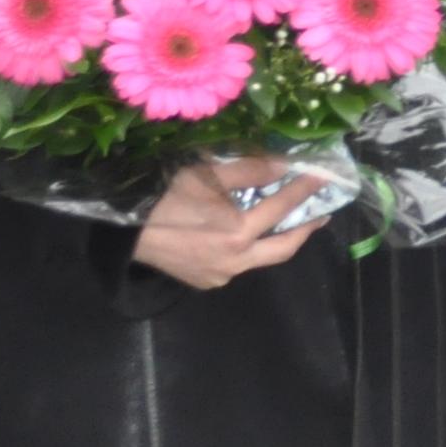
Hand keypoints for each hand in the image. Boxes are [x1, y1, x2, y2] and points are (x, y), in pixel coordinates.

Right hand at [131, 156, 329, 289]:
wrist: (122, 231)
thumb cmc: (161, 194)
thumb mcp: (204, 172)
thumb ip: (249, 170)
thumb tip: (284, 165)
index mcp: (237, 232)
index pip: (282, 207)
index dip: (304, 189)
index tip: (323, 176)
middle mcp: (235, 260)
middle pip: (284, 247)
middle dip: (305, 229)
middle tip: (321, 213)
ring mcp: (220, 275)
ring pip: (260, 258)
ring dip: (274, 239)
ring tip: (285, 222)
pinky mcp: (206, 281)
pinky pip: (236, 265)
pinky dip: (246, 249)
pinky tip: (242, 235)